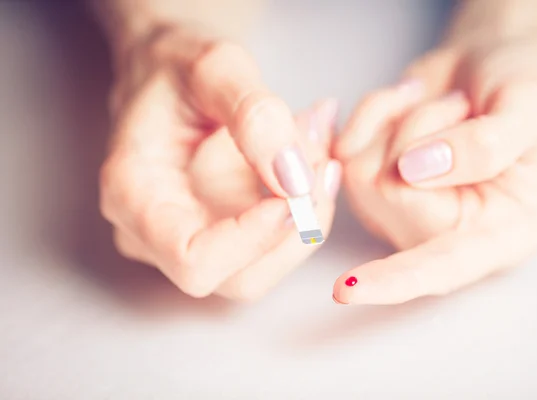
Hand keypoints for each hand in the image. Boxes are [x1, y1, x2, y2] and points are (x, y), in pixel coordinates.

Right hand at [100, 28, 340, 299]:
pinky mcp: (223, 235)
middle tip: (322, 157)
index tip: (296, 191)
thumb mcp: (216, 67)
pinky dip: (307, 207)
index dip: (252, 240)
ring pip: (267, 266)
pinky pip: (276, 243)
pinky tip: (314, 157)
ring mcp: (191, 238)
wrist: (171, 73)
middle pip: (240, 278)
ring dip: (309, 216)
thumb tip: (296, 179)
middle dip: (295, 227)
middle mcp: (156, 233)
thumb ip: (254, 117)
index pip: (192, 260)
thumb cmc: (178, 66)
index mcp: (134, 195)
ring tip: (319, 147)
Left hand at [333, 31, 536, 304]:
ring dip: (400, 117)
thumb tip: (413, 171)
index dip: (396, 279)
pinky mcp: (368, 182)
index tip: (346, 290)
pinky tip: (410, 103)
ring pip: (360, 167)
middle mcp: (439, 233)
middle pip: (389, 191)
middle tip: (462, 107)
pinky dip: (375, 110)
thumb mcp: (530, 108)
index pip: (442, 268)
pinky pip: (343, 145)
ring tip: (445, 107)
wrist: (489, 66)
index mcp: (498, 233)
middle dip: (421, 128)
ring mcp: (397, 210)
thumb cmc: (520, 88)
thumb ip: (487, 145)